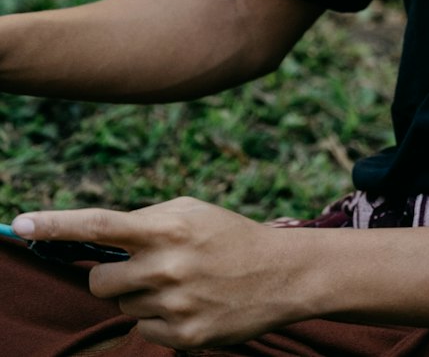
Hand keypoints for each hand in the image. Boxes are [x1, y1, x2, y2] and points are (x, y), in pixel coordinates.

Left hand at [12, 197, 314, 348]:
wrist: (280, 274)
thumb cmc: (226, 236)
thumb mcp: (189, 213)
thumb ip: (143, 223)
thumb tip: (95, 241)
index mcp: (167, 227)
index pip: (99, 224)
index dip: (56, 224)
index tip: (20, 222)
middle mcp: (166, 266)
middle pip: (99, 281)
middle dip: (111, 276)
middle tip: (146, 268)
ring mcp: (173, 305)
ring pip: (121, 307)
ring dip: (139, 298)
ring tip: (179, 285)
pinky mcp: (182, 338)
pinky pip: (143, 330)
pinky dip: (159, 320)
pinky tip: (190, 306)